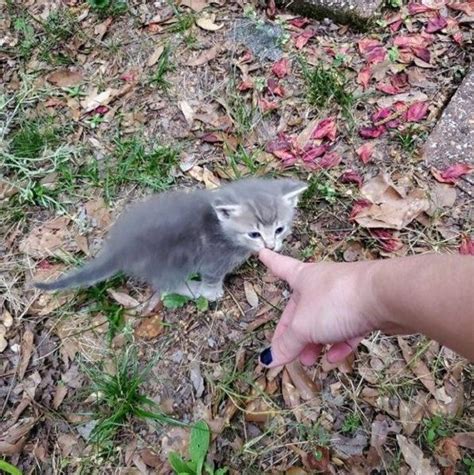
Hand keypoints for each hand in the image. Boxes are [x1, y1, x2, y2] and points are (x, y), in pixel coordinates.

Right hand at [258, 249, 377, 367]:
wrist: (386, 296)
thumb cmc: (336, 301)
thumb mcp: (303, 326)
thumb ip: (287, 343)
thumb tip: (268, 359)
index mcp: (303, 278)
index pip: (281, 267)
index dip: (270, 262)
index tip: (262, 252)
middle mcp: (322, 283)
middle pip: (302, 307)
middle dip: (294, 332)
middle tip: (289, 353)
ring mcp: (345, 295)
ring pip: (324, 320)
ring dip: (315, 342)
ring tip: (310, 360)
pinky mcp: (366, 309)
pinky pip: (347, 327)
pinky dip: (339, 343)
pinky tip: (335, 358)